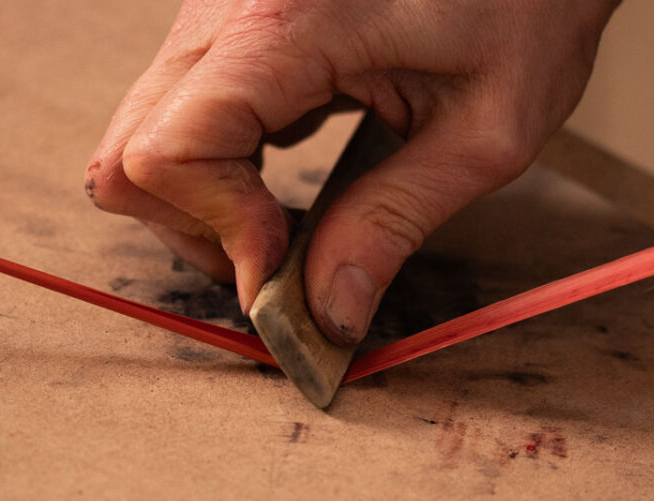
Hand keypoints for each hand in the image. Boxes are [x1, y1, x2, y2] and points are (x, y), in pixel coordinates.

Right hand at [87, 0, 619, 343]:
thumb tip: (324, 317)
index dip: (217, 230)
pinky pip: (173, 114)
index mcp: (285, 23)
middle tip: (277, 265)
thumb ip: (394, 224)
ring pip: (139, 137)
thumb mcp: (484, 132)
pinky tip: (274, 181)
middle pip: (128, 153)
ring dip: (199, 204)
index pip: (169, 152)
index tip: (283, 269)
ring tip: (279, 228)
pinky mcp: (227, 23)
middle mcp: (228, 7)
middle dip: (196, 231)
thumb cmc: (525, 4)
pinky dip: (210, 169)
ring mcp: (217, 10)